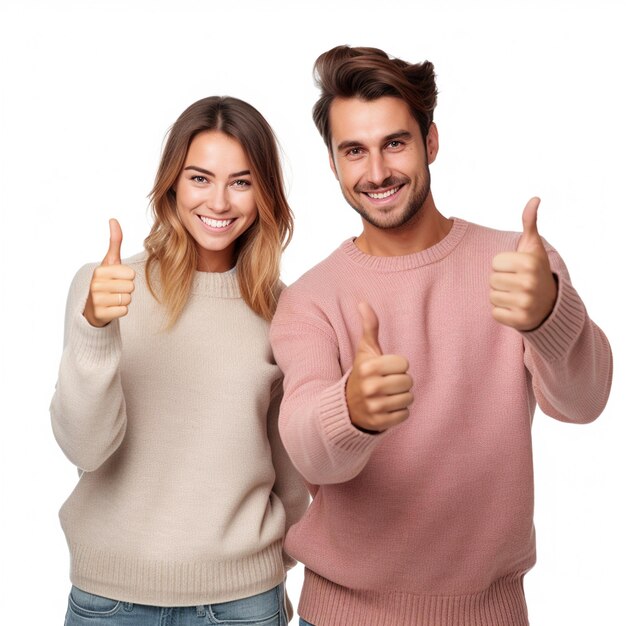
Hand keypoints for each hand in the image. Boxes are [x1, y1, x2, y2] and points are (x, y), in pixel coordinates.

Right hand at [83, 219, 135, 327]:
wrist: (93, 307)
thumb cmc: (106, 281)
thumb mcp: (110, 261)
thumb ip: (115, 241)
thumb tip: (113, 219)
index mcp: (100, 270)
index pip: (131, 274)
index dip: (128, 278)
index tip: (117, 279)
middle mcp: (95, 284)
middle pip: (131, 287)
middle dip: (126, 289)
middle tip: (115, 290)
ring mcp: (96, 300)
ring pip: (128, 299)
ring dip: (124, 300)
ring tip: (113, 298)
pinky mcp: (100, 314)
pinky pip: (124, 311)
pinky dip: (120, 310)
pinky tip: (111, 308)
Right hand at [346, 302, 412, 431]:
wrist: (347, 406)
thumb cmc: (363, 373)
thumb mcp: (364, 350)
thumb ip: (369, 327)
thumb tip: (363, 303)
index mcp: (368, 367)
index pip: (404, 364)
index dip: (397, 366)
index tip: (385, 370)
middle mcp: (369, 387)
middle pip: (408, 382)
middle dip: (401, 383)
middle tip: (386, 384)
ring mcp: (373, 406)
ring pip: (408, 399)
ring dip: (401, 398)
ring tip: (387, 396)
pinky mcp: (379, 423)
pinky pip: (404, 415)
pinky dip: (399, 413)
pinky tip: (386, 409)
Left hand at [490, 197, 556, 330]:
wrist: (551, 304)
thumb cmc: (536, 270)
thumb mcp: (533, 247)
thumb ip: (530, 223)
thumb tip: (534, 198)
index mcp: (530, 263)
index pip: (495, 263)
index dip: (503, 266)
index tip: (518, 269)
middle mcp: (530, 283)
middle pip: (491, 280)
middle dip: (501, 281)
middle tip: (517, 283)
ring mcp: (526, 303)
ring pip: (492, 296)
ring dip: (500, 296)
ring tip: (516, 295)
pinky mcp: (520, 320)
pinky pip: (495, 313)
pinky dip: (502, 312)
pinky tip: (516, 308)